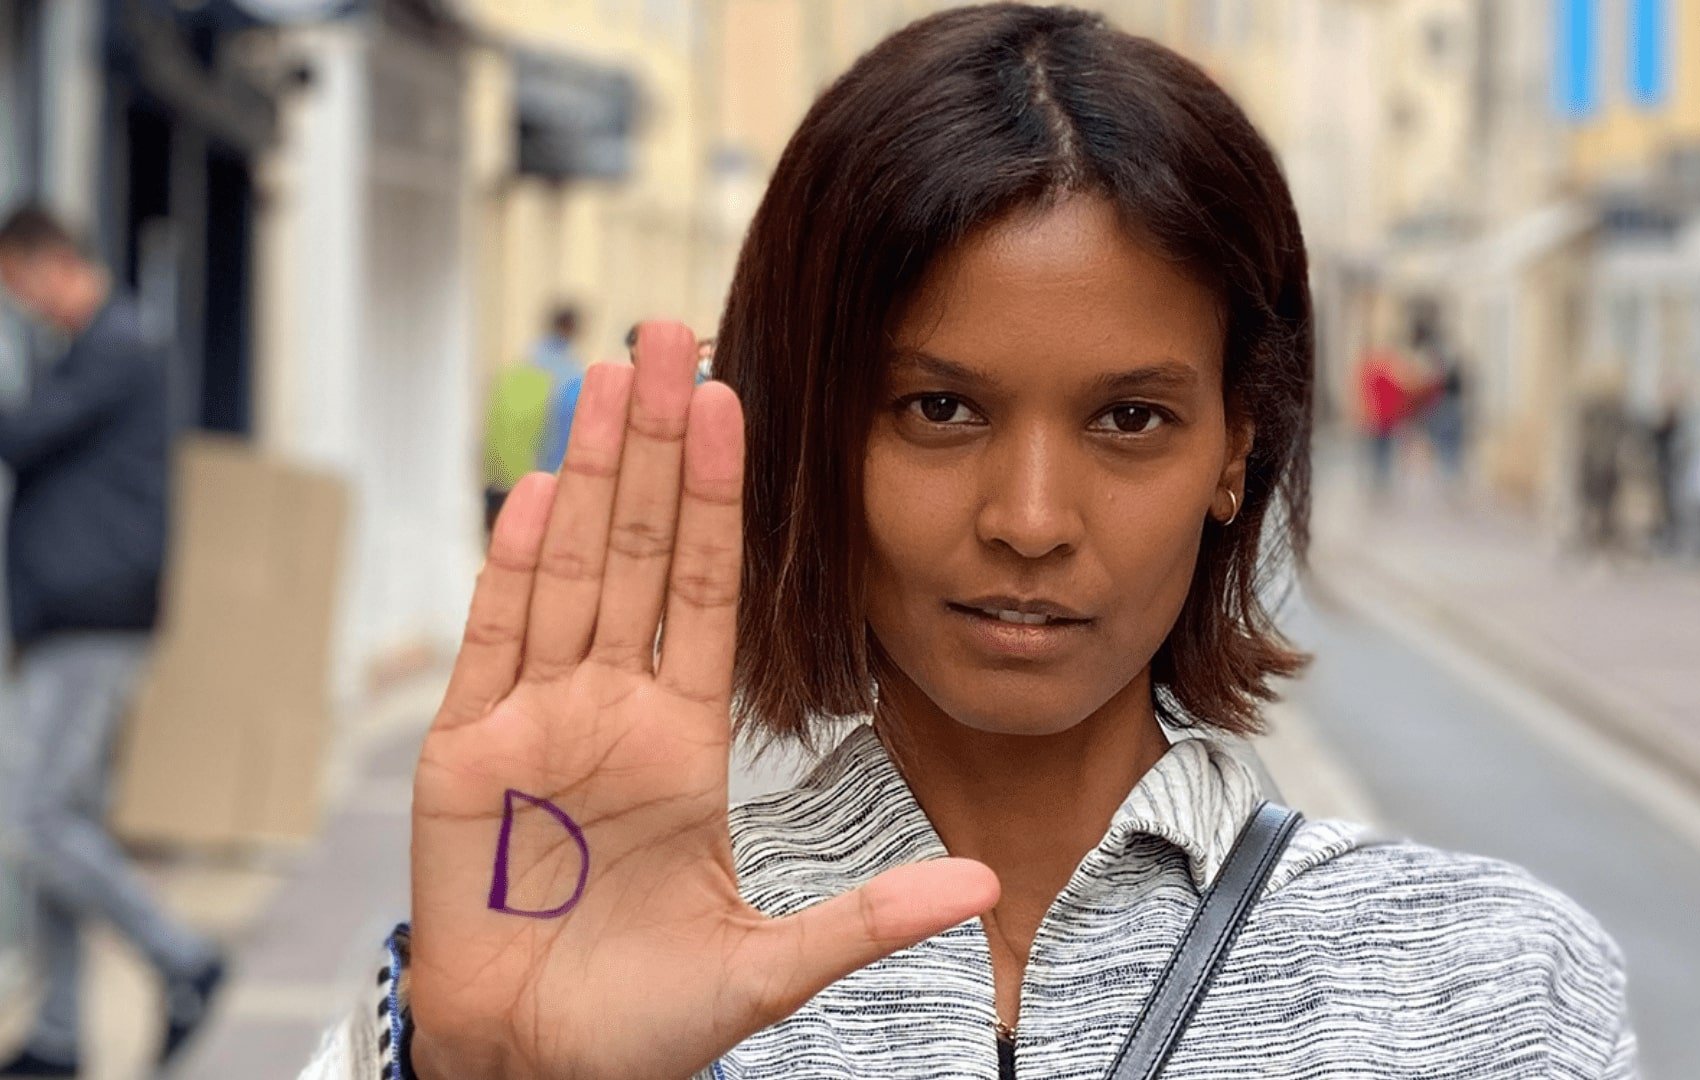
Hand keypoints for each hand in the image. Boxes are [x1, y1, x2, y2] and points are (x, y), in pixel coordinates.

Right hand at [406, 322, 999, 1079]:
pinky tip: (543, 489)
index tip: (737, 405)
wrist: (538, 1072)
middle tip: (668, 334)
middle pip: (634, 551)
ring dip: (587, 470)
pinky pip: (497, 646)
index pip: (706, 592)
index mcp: (682, 745)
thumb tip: (984, 889)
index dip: (718, 501)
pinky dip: (516, 568)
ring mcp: (535, 726)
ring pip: (567, 570)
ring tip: (608, 375)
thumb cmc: (642, 1023)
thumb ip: (867, 920)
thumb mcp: (770, 967)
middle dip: (652, 443)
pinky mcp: (464, 757)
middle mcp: (609, 714)